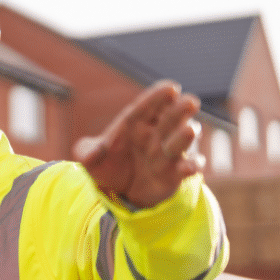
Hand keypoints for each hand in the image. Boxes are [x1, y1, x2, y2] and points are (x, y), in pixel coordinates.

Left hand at [73, 80, 201, 208]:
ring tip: (189, 130)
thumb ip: (87, 153)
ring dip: (186, 136)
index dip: (158, 97)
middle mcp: (154, 135)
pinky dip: (192, 165)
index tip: (171, 87)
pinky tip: (190, 166)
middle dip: (180, 110)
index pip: (146, 107)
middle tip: (190, 101)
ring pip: (180, 140)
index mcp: (134, 124)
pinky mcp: (174, 173)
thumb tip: (89, 155)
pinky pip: (187, 167)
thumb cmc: (106, 166)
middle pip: (169, 119)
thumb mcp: (90, 160)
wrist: (116, 192)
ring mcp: (166, 153)